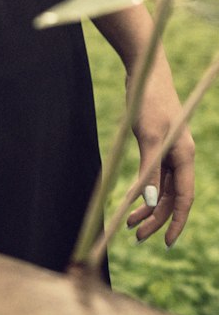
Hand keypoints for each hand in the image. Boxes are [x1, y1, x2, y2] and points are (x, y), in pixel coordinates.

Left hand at [125, 60, 194, 246]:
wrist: (145, 72)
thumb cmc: (149, 100)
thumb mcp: (149, 136)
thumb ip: (150, 169)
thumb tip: (150, 201)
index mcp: (185, 157)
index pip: (184, 198)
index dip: (177, 222)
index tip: (167, 243)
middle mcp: (180, 157)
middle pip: (171, 197)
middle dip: (156, 218)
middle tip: (136, 236)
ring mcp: (168, 151)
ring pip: (161, 188)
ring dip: (147, 207)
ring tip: (129, 223)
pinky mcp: (156, 144)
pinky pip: (153, 175)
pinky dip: (143, 189)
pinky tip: (131, 200)